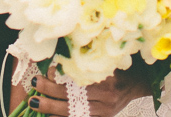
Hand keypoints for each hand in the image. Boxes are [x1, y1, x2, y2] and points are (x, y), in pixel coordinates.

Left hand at [26, 67, 149, 115]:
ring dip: (52, 109)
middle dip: (49, 93)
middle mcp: (105, 98)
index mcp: (105, 79)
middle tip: (34, 87)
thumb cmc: (118, 67)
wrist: (136, 82)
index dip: (57, 79)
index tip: (43, 73)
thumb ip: (86, 60)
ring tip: (35, 103)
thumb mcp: (105, 59)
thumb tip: (58, 59)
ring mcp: (103, 112)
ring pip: (72, 113)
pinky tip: (50, 115)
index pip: (75, 81)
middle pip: (71, 98)